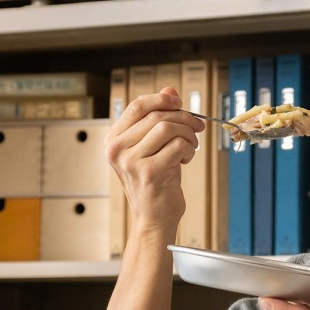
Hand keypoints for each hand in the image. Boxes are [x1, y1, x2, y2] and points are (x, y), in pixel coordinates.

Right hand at [105, 87, 205, 239]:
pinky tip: (185, 160)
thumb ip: (158, 118)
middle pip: (157, 115)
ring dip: (187, 135)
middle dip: (183, 119)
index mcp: (113, 140)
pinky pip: (178, 146)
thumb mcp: (154, 147)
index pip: (137, 106)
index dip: (162, 100)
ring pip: (168, 128)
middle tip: (196, 128)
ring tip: (189, 148)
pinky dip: (189, 150)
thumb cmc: (155, 183)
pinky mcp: (149, 172)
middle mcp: (117, 149)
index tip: (180, 103)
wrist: (154, 219)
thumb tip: (170, 91)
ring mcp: (131, 161)